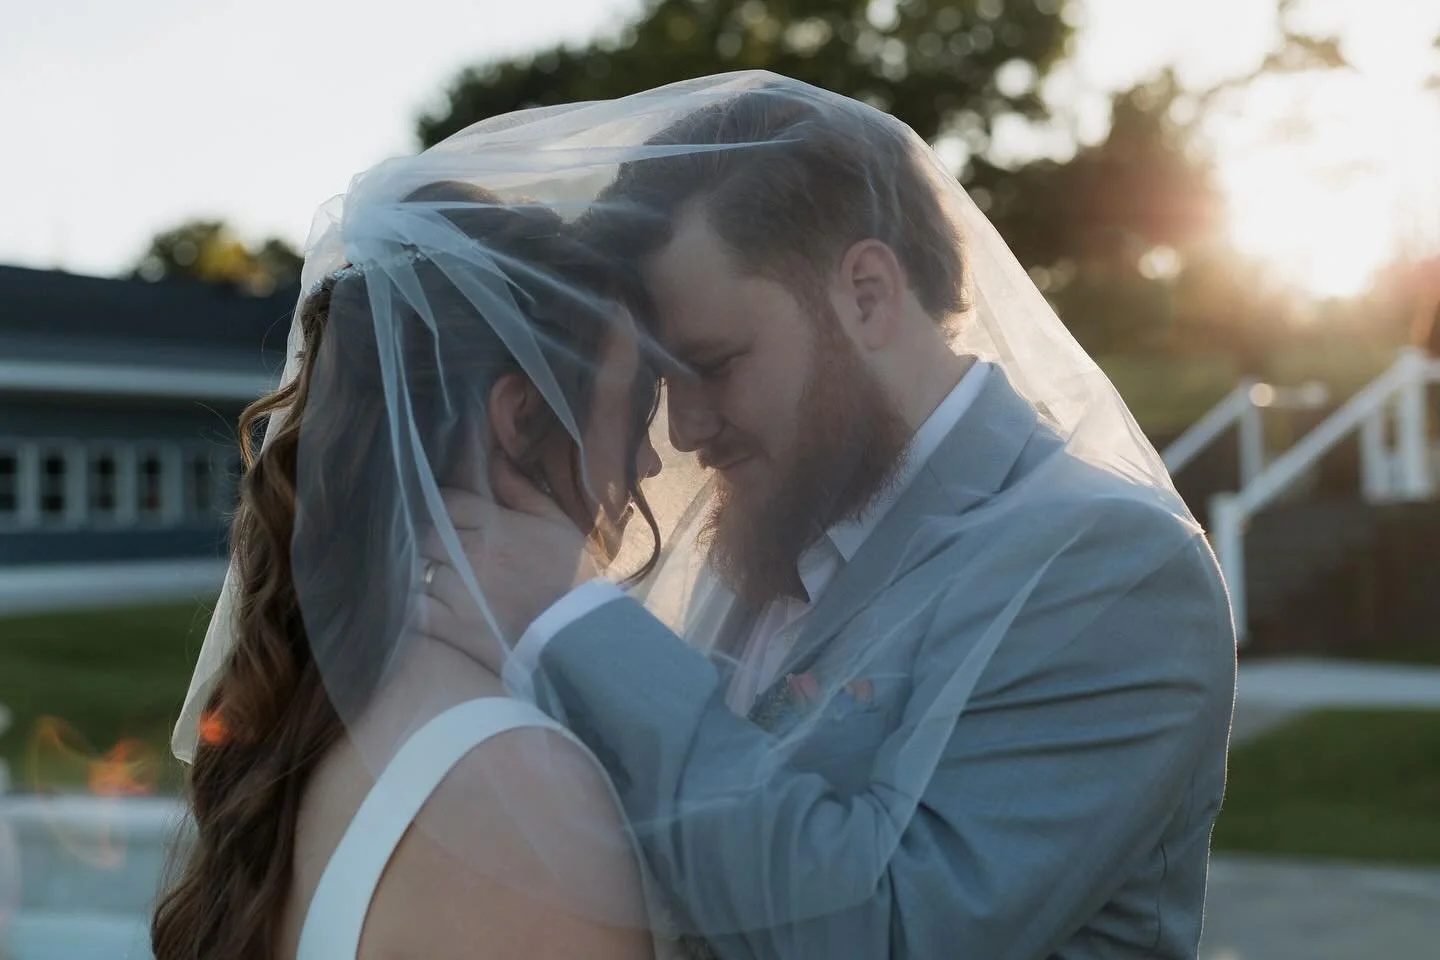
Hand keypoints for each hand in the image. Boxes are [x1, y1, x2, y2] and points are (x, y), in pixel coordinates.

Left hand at [416, 457, 602, 674]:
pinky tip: (419, 596)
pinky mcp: (449, 626)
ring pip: (417, 566)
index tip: (442, 509)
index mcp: (496, 527)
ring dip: (419, 564)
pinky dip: (412, 597)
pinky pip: (414, 604)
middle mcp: (471, 555)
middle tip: (431, 538)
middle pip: (425, 532)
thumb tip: (493, 458)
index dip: (440, 502)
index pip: (448, 501)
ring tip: (426, 567)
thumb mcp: (557, 523)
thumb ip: (521, 490)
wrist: (577, 636)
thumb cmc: (571, 577)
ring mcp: (456, 592)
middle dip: (426, 532)